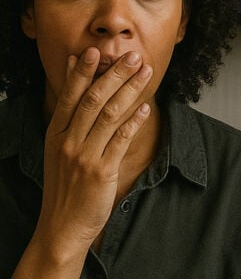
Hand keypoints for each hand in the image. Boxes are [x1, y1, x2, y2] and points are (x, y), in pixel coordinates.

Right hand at [37, 48, 153, 259]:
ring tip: (145, 72)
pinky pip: (120, 140)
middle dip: (114, 74)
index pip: (70, 96)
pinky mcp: (102, 172)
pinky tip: (145, 107)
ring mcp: (84, 156)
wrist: (61, 227)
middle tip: (131, 56)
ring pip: (110, 114)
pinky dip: (134, 121)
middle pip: (93, 99)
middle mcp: (67, 142)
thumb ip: (70, 122)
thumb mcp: (58, 151)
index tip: (93, 51)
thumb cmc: (65, 186)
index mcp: (55, 134)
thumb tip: (77, 90)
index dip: (82, 72)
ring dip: (130, 90)